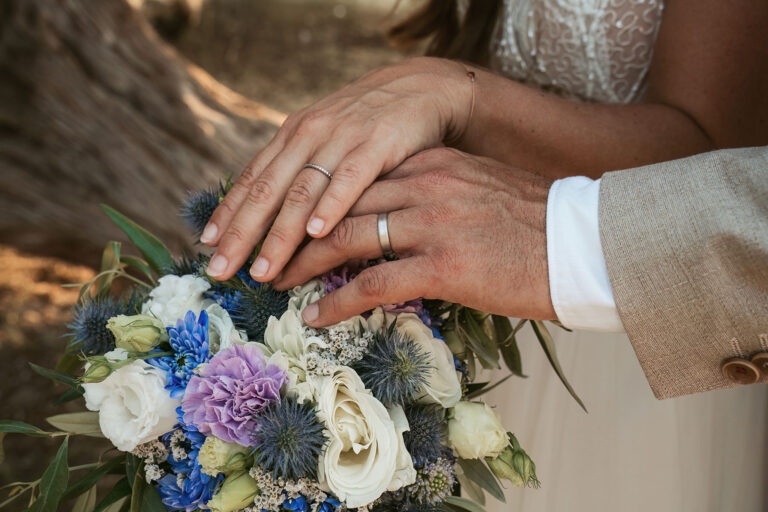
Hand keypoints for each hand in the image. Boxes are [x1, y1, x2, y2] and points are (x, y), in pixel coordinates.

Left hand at [201, 57, 473, 281]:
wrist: (420, 87)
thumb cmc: (370, 124)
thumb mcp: (327, 139)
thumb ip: (301, 170)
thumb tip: (270, 212)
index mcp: (293, 136)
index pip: (252, 179)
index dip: (228, 212)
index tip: (208, 245)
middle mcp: (309, 135)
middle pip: (268, 191)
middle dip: (242, 234)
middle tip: (223, 271)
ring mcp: (341, 139)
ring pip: (302, 192)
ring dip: (280, 234)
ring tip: (264, 269)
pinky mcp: (377, 144)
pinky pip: (349, 179)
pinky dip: (331, 205)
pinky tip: (317, 233)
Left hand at [272, 147, 556, 326]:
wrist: (584, 246)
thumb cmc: (536, 225)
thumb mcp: (481, 189)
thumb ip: (437, 191)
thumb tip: (400, 216)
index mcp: (434, 164)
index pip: (359, 180)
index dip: (321, 203)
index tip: (296, 221)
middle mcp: (427, 186)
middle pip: (341, 205)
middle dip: (297, 231)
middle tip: (269, 251)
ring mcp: (432, 224)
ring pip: (346, 241)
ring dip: (304, 264)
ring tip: (276, 281)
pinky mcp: (443, 266)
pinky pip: (373, 284)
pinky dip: (338, 302)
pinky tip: (316, 316)